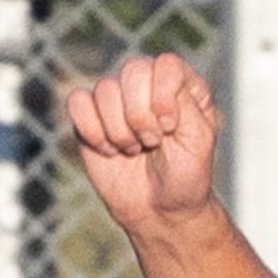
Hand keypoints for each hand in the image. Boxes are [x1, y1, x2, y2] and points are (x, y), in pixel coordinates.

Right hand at [65, 53, 225, 234]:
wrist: (160, 212)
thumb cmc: (186, 176)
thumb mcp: (199, 141)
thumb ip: (186, 103)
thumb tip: (155, 76)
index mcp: (181, 84)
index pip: (166, 65)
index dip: (164, 97)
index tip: (170, 127)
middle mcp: (148, 83)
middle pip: (133, 71)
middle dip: (141, 117)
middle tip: (153, 143)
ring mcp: (117, 97)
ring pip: (105, 90)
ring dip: (120, 131)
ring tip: (135, 150)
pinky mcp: (90, 115)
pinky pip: (77, 102)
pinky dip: (93, 132)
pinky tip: (110, 150)